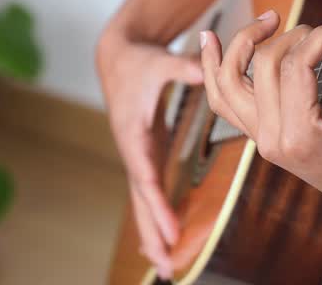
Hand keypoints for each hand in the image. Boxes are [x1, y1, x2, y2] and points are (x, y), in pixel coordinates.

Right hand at [97, 28, 203, 279]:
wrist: (117, 58)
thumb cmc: (139, 62)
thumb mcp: (159, 62)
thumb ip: (182, 68)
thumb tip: (204, 69)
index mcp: (133, 133)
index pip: (145, 175)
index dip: (157, 204)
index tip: (170, 230)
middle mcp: (132, 150)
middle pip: (141, 199)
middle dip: (152, 233)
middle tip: (167, 267)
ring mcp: (137, 155)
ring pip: (142, 201)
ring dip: (152, 234)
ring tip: (166, 268)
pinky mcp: (145, 155)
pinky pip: (148, 193)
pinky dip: (154, 217)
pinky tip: (162, 243)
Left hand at [199, 10, 321, 229]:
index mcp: (301, 137)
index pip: (296, 65)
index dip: (321, 36)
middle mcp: (273, 140)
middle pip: (262, 65)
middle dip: (290, 36)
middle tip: (319, 29)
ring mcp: (262, 140)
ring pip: (227, 83)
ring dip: (239, 44)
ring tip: (264, 19)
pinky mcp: (261, 137)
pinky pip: (224, 101)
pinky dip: (212, 70)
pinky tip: (210, 42)